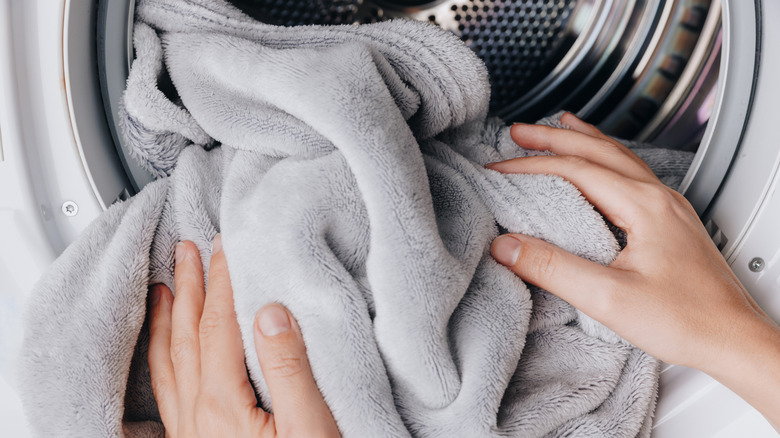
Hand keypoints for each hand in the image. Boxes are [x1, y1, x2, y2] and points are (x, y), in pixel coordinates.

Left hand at [147, 235, 340, 436]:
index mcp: (223, 405)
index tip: (223, 248)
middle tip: (185, 251)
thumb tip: (271, 313)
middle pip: (186, 337)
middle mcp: (196, 416)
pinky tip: (166, 353)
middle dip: (188, 289)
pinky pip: (165, 392)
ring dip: (167, 320)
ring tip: (162, 290)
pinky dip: (161, 360)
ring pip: (168, 364)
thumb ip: (288, 370)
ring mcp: (188, 433)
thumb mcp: (309, 428)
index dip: (220, 282)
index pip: (217, 326)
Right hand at [487, 112, 779, 428]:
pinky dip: (607, 159)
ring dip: (583, 141)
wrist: (733, 339)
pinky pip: (633, 175)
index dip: (532, 166)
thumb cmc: (686, 320)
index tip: (500, 169)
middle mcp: (659, 198)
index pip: (576, 170)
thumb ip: (553, 268)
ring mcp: (669, 208)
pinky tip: (602, 168)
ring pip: (620, 158)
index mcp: (644, 206)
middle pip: (598, 151)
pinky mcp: (672, 223)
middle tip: (519, 131)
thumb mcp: (608, 299)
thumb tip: (507, 246)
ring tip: (559, 127)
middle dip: (554, 138)